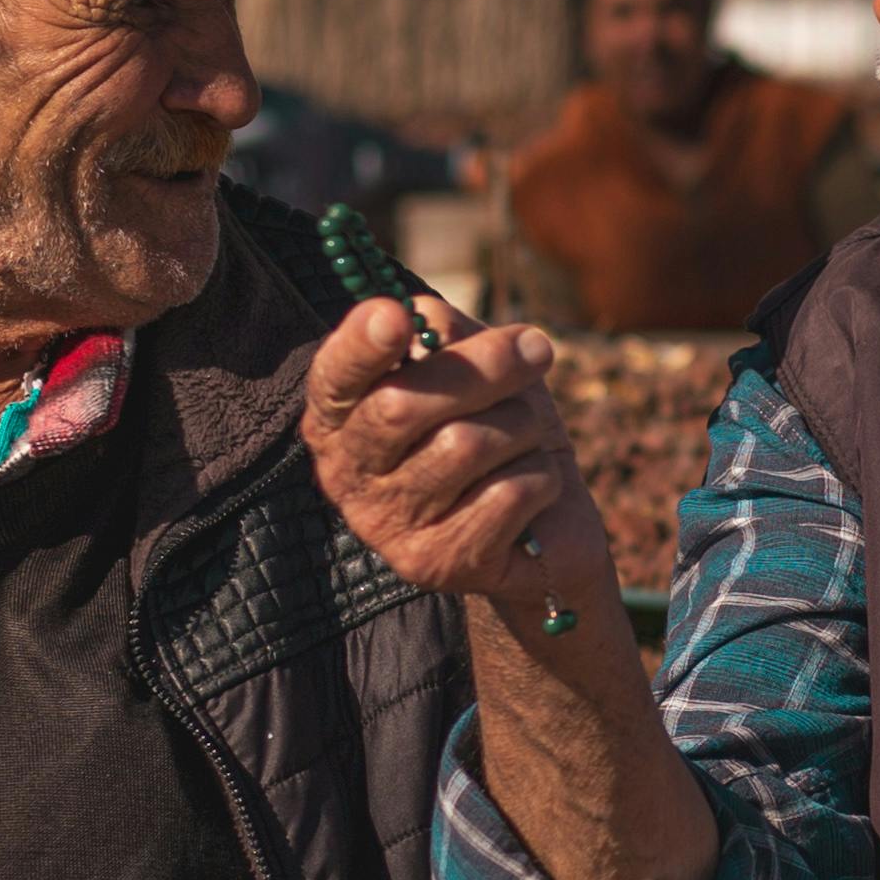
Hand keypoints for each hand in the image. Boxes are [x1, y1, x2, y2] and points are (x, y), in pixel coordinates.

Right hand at [301, 300, 614, 611]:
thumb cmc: (498, 426)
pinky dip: (541, 476)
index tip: (393, 316)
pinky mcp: (434, 563)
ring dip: (522, 426)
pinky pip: (508, 493)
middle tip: (537, 350)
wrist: (544, 523)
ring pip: (466, 445)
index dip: (361, 346)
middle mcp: (347, 474)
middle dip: (486, 367)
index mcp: (340, 417)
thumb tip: (424, 319)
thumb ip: (443, 332)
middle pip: (402, 405)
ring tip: (529, 437)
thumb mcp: (473, 362)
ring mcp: (386, 526)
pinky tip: (535, 487)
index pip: (334, 377)